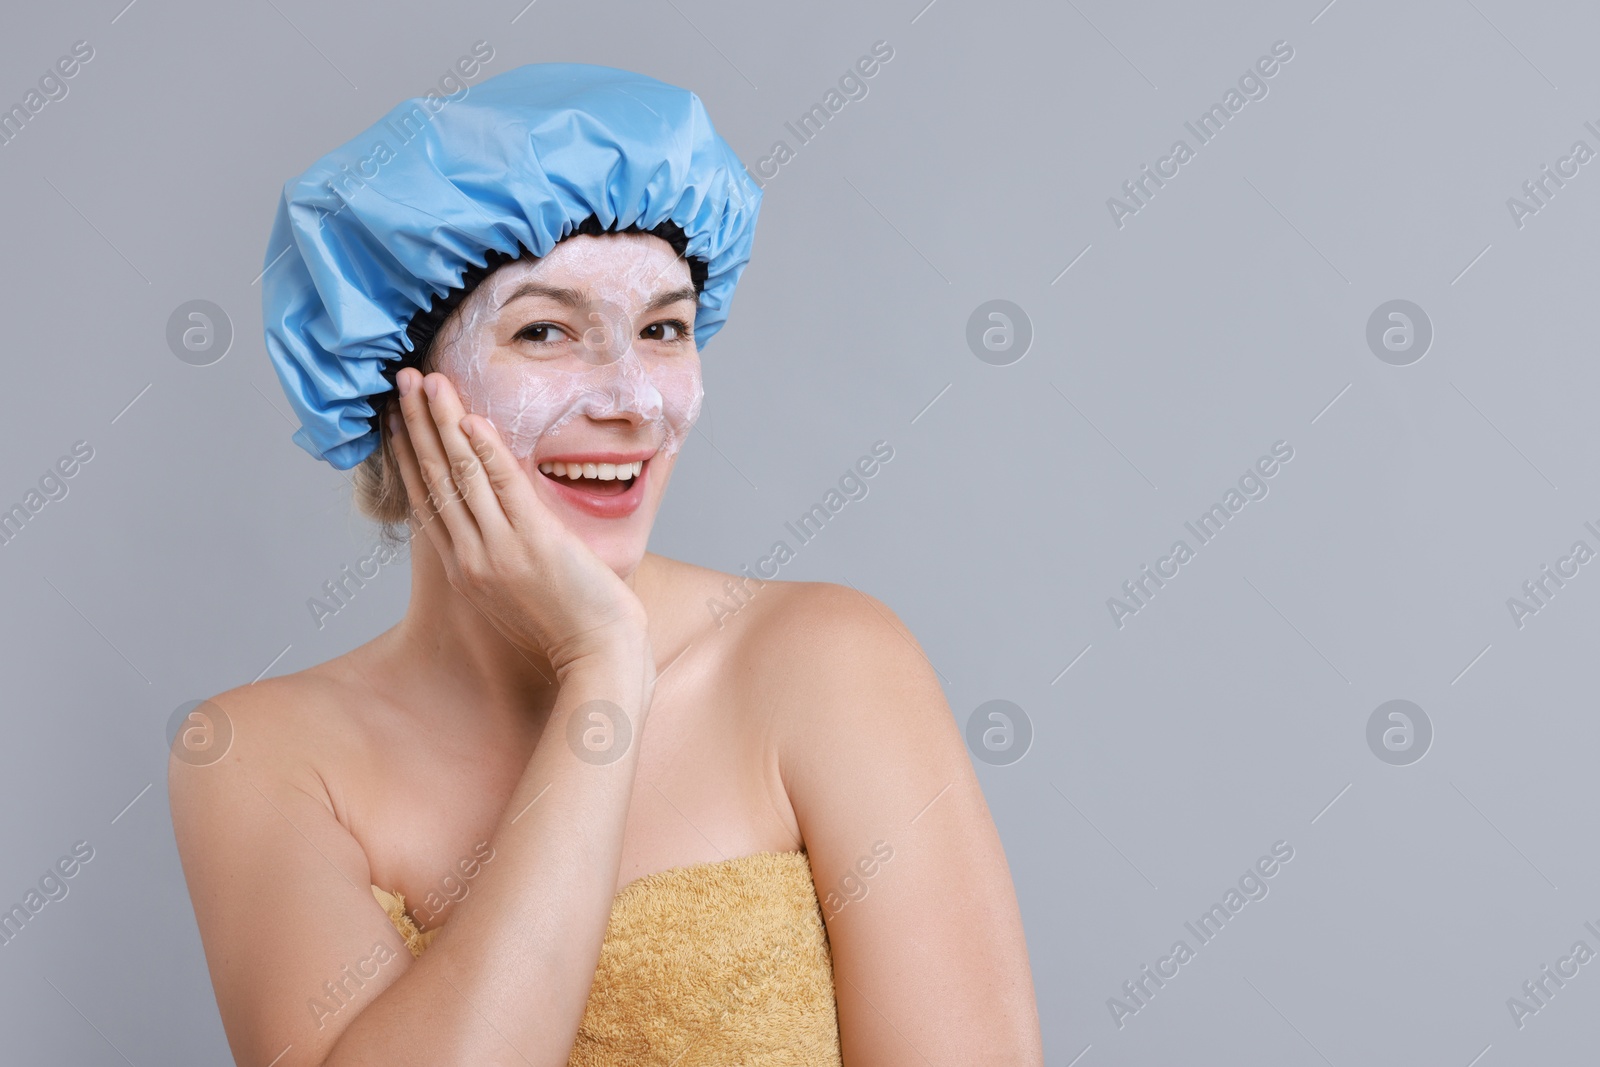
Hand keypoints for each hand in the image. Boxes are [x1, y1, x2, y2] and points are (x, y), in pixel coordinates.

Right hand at [387, 367, 650, 677]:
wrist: (599, 656)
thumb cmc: (568, 628)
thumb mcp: (516, 594)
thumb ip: (499, 558)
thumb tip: (497, 524)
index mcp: (466, 569)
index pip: (426, 501)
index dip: (408, 456)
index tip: (395, 420)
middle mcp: (472, 556)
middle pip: (435, 478)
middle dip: (415, 425)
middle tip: (399, 381)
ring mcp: (501, 548)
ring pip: (462, 474)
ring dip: (442, 422)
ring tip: (427, 382)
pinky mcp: (534, 542)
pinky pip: (505, 488)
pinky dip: (486, 452)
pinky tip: (472, 420)